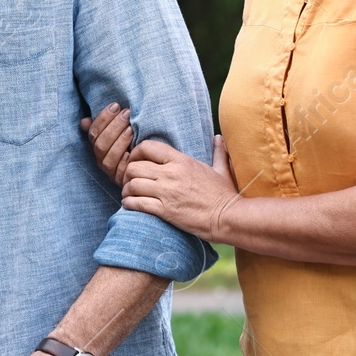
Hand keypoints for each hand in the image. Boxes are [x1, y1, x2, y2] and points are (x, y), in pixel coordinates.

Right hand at [79, 102, 132, 183]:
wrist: (151, 164)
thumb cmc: (135, 143)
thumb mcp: (120, 132)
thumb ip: (103, 125)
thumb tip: (84, 121)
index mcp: (98, 146)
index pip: (93, 133)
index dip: (103, 118)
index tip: (116, 106)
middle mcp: (101, 161)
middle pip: (100, 144)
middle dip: (113, 126)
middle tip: (127, 113)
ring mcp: (111, 172)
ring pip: (109, 157)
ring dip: (120, 140)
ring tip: (132, 127)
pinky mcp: (122, 180)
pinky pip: (121, 169)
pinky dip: (126, 157)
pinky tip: (136, 145)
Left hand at [121, 134, 240, 240]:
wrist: (228, 217)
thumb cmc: (225, 195)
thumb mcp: (221, 170)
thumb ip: (218, 152)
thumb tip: (218, 138)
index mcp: (182, 161)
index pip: (148, 147)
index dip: (136, 153)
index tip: (136, 161)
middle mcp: (171, 174)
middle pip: (134, 167)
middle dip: (127, 174)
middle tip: (129, 181)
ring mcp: (167, 192)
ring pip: (132, 184)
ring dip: (126, 190)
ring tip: (129, 194)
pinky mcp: (165, 210)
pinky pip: (137, 203)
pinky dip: (129, 204)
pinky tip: (130, 205)